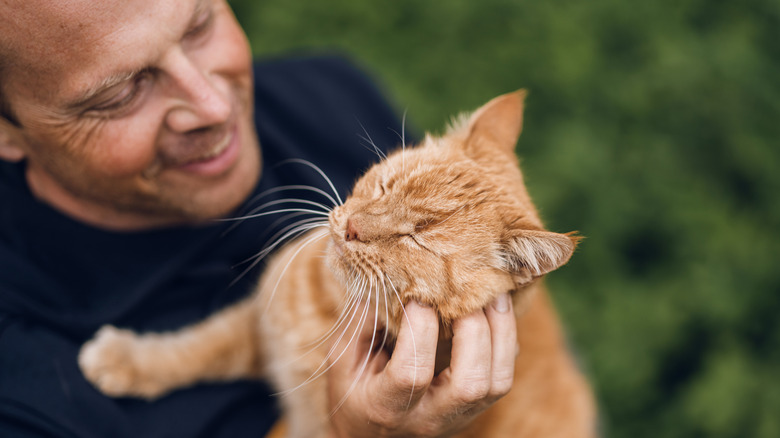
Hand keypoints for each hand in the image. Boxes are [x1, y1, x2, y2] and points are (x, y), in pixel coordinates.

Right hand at [326, 293, 516, 437]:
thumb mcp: (344, 358)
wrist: (373, 434)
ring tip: (492, 292)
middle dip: (474, 330)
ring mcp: (457, 417)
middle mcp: (428, 418)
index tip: (417, 295)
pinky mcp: (476, 409)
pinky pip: (503, 376)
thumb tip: (393, 275)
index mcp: (386, 407)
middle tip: (466, 289)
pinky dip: (505, 340)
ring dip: (500, 332)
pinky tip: (495, 311)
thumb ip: (364, 321)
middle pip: (469, 384)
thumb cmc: (354, 389)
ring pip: (496, 382)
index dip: (419, 328)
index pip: (412, 374)